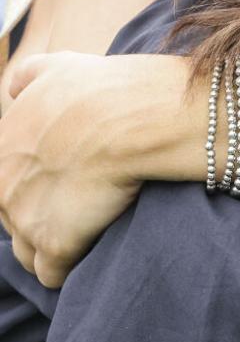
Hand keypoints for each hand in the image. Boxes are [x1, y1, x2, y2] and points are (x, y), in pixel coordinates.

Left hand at [0, 52, 146, 286]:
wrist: (126, 115)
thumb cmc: (97, 89)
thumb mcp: (56, 68)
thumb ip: (30, 76)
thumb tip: (16, 86)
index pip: (7, 183)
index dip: (40, 183)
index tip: (71, 177)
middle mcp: (1, 188)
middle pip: (15, 218)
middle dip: (46, 214)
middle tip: (86, 201)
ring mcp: (24, 220)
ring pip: (28, 251)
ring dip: (54, 245)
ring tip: (89, 232)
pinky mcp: (54, 245)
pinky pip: (52, 274)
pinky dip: (70, 267)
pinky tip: (93, 249)